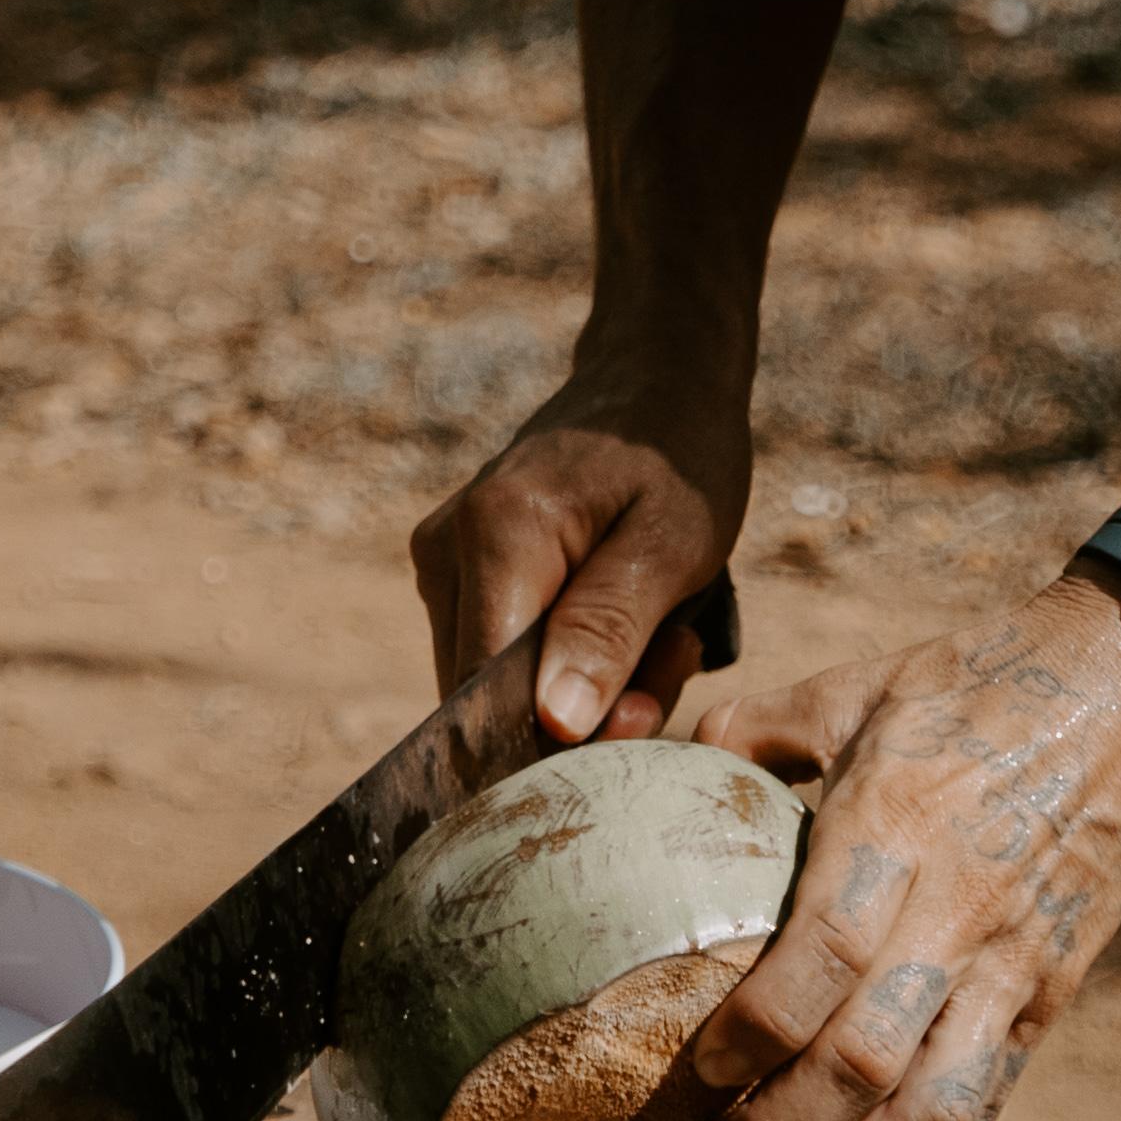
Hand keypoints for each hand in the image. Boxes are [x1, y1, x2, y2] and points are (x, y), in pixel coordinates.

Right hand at [410, 351, 751, 741]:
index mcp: (496, 536)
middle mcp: (444, 550)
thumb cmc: (678, 456)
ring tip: (660, 627)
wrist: (656, 382)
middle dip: (584, 711)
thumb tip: (555, 724)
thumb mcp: (671, 545)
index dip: (553, 737)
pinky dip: (569, 660)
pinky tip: (627, 620)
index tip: (640, 718)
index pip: (486, 692)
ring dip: (586, 686)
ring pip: (498, 684)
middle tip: (673, 654)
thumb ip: (609, 632)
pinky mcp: (455, 572)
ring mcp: (441, 561)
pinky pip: (502, 654)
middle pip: (489, 697)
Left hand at [683, 567, 1120, 1120]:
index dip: (755, 1029)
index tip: (693, 1068)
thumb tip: (665, 757)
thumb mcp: (862, 686)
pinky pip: (988, 1112)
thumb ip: (758, 728)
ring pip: (934, 1113)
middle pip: (869, 1062)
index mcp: (900, 825)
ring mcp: (1012, 968)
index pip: (822, 957)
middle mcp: (959, 912)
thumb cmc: (985, 680)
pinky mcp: (1049, 999)